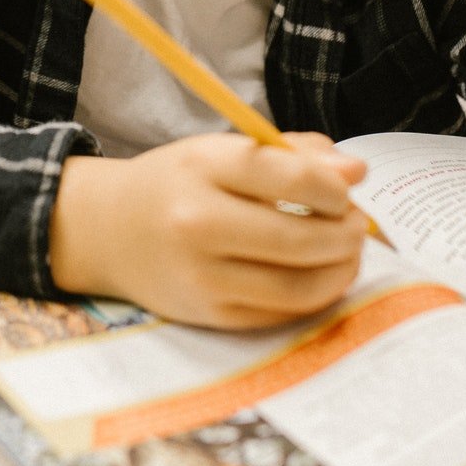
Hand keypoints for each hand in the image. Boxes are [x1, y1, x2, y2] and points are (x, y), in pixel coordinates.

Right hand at [48, 132, 370, 329]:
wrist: (109, 231)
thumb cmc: (177, 184)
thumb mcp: (222, 150)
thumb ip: (291, 153)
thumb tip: (356, 172)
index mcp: (202, 167)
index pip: (289, 176)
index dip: (334, 187)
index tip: (348, 188)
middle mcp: (197, 223)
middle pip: (299, 238)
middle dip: (346, 233)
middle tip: (357, 223)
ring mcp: (202, 275)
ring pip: (298, 285)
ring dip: (341, 269)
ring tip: (347, 251)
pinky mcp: (210, 314)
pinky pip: (282, 312)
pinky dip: (314, 295)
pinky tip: (321, 275)